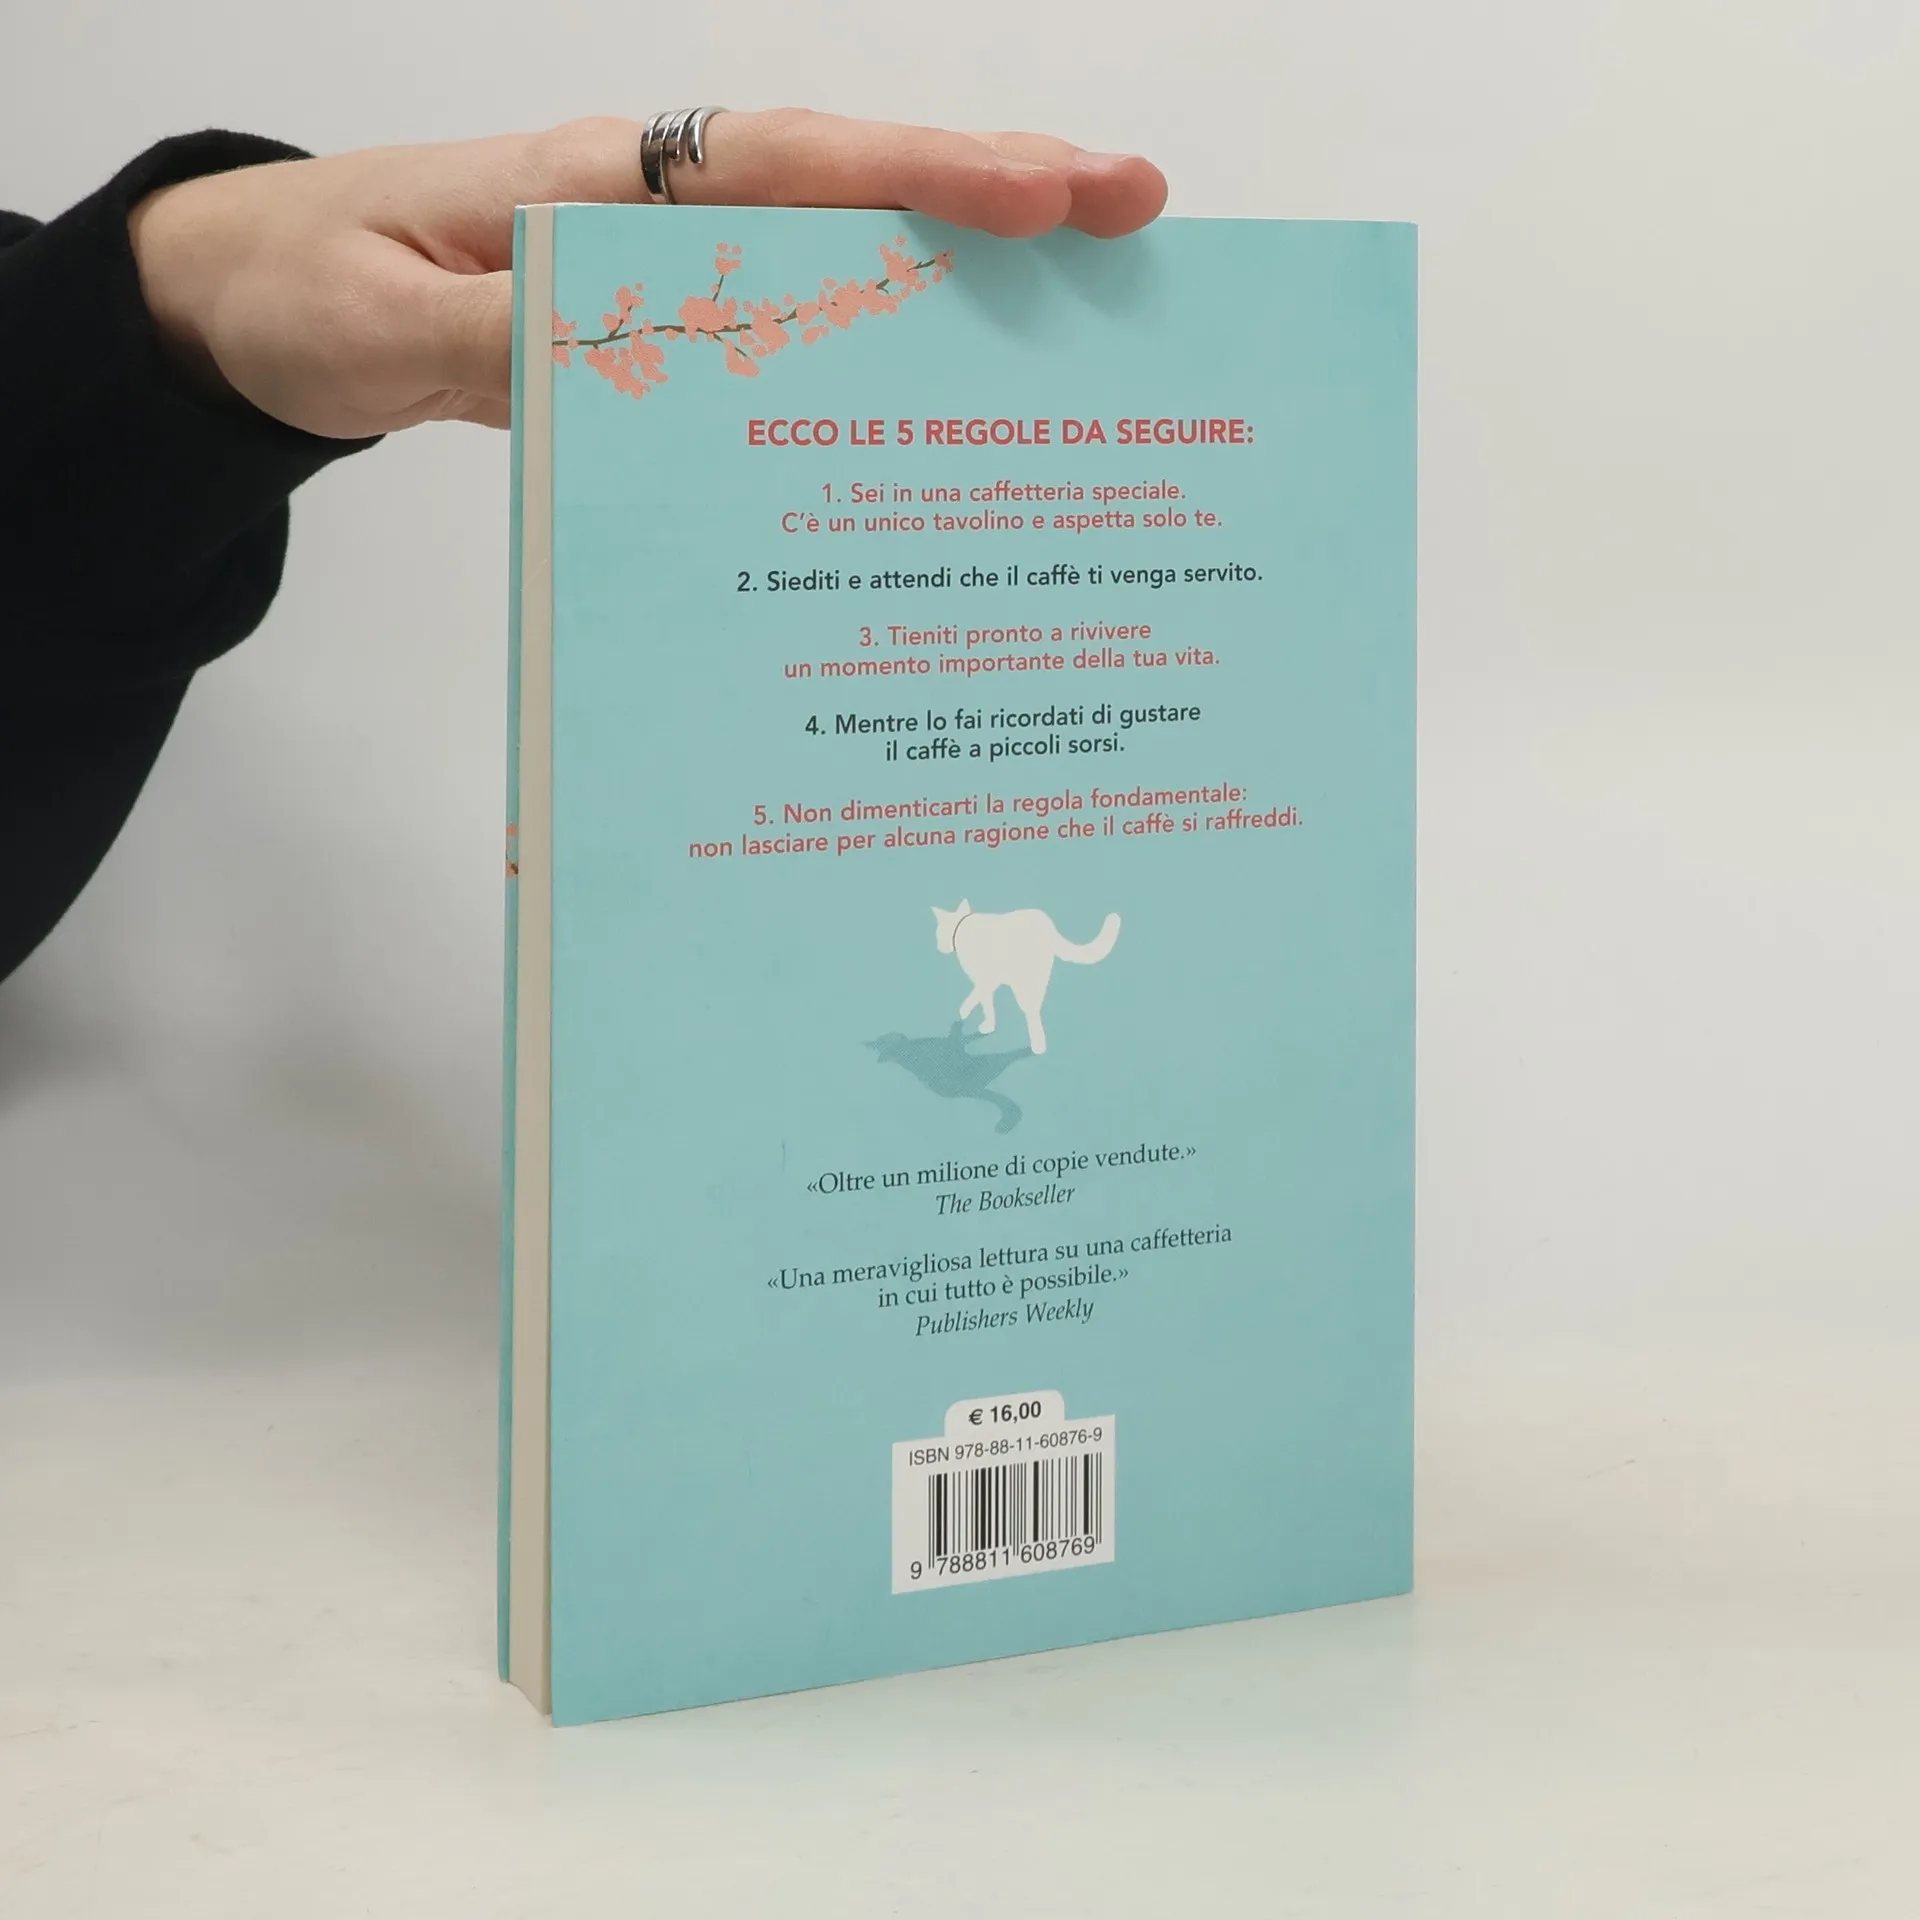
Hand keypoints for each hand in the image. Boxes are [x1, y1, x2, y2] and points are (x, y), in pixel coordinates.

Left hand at [128, 112, 1166, 438]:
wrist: (256, 302)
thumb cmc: (310, 294)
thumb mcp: (380, 329)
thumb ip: (501, 347)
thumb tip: (634, 361)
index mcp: (598, 188)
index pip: (780, 171)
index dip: (910, 181)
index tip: (1034, 197)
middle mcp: (655, 209)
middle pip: (846, 186)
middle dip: (992, 192)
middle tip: (1133, 207)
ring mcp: (669, 262)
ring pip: (840, 243)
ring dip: (965, 260)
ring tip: (1095, 275)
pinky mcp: (665, 320)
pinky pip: (793, 315)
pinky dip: (882, 327)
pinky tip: (955, 366)